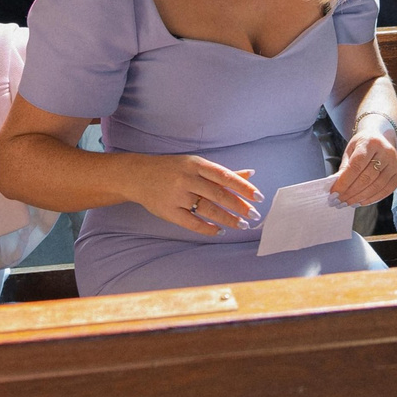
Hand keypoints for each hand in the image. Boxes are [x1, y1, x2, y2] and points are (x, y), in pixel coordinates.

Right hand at [126, 153, 260, 235]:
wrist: (138, 176)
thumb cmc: (172, 169)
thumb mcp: (196, 165)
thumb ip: (222, 172)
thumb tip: (250, 174)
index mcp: (196, 164)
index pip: (225, 176)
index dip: (243, 187)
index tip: (258, 197)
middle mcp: (187, 179)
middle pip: (218, 194)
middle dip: (239, 206)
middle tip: (254, 215)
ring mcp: (177, 196)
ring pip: (208, 210)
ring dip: (227, 219)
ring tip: (242, 224)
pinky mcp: (169, 211)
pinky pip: (192, 223)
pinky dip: (207, 228)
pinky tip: (219, 231)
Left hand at [330, 126, 396, 205]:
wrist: (380, 137)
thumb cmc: (363, 145)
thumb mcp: (350, 151)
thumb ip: (344, 168)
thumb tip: (336, 187)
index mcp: (370, 142)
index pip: (356, 166)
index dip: (344, 182)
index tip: (333, 194)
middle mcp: (386, 152)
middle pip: (367, 178)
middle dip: (351, 193)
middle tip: (339, 201)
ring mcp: (395, 163)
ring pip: (377, 186)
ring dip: (360, 198)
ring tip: (348, 203)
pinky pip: (386, 190)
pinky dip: (372, 199)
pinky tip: (361, 202)